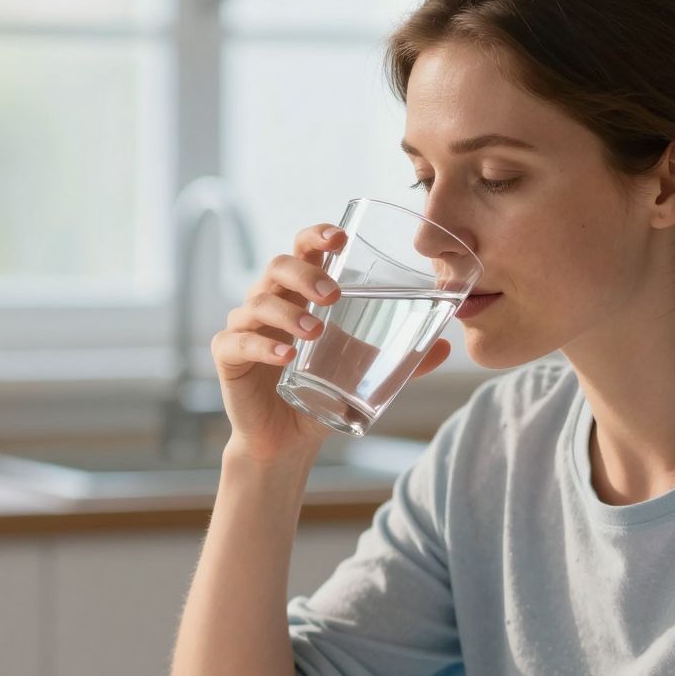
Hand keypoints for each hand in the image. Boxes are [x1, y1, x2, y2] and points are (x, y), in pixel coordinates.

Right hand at [213, 224, 453, 463]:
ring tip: (315, 331)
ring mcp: (245, 326)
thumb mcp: (365, 373)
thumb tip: (446, 347)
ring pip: (258, 302)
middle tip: (333, 294)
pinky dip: (262, 345)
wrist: (288, 441)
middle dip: (306, 274)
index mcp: (300, 294)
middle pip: (277, 266)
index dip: (317, 235)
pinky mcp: (228, 357)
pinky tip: (284, 356)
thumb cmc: (322, 394)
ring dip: (288, 313)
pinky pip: (238, 341)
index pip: (302, 249)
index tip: (339, 237)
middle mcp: (269, 302)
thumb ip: (403, 359)